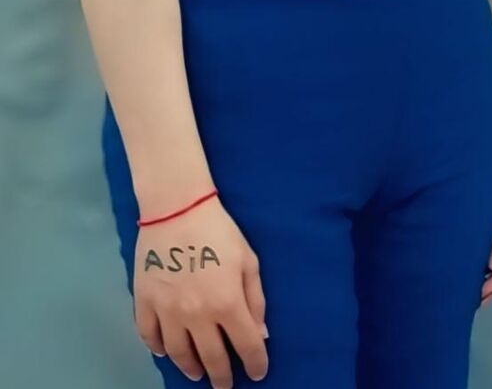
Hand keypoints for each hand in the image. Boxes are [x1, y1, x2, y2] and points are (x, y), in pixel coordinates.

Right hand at [133, 194, 268, 385]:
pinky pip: (149, 336)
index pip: (246, 346)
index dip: (255, 364)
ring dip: (191, 368)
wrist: (177, 207)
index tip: (257, 372)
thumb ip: (255, 299)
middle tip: (225, 385)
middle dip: (222, 376)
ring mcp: (167, 311)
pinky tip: (166, 351)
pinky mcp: (145, 302)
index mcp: (227, 303)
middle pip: (212, 358)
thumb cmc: (218, 230)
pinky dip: (158, 349)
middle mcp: (197, 315)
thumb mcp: (248, 260)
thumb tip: (260, 335)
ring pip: (179, 354)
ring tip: (197, 373)